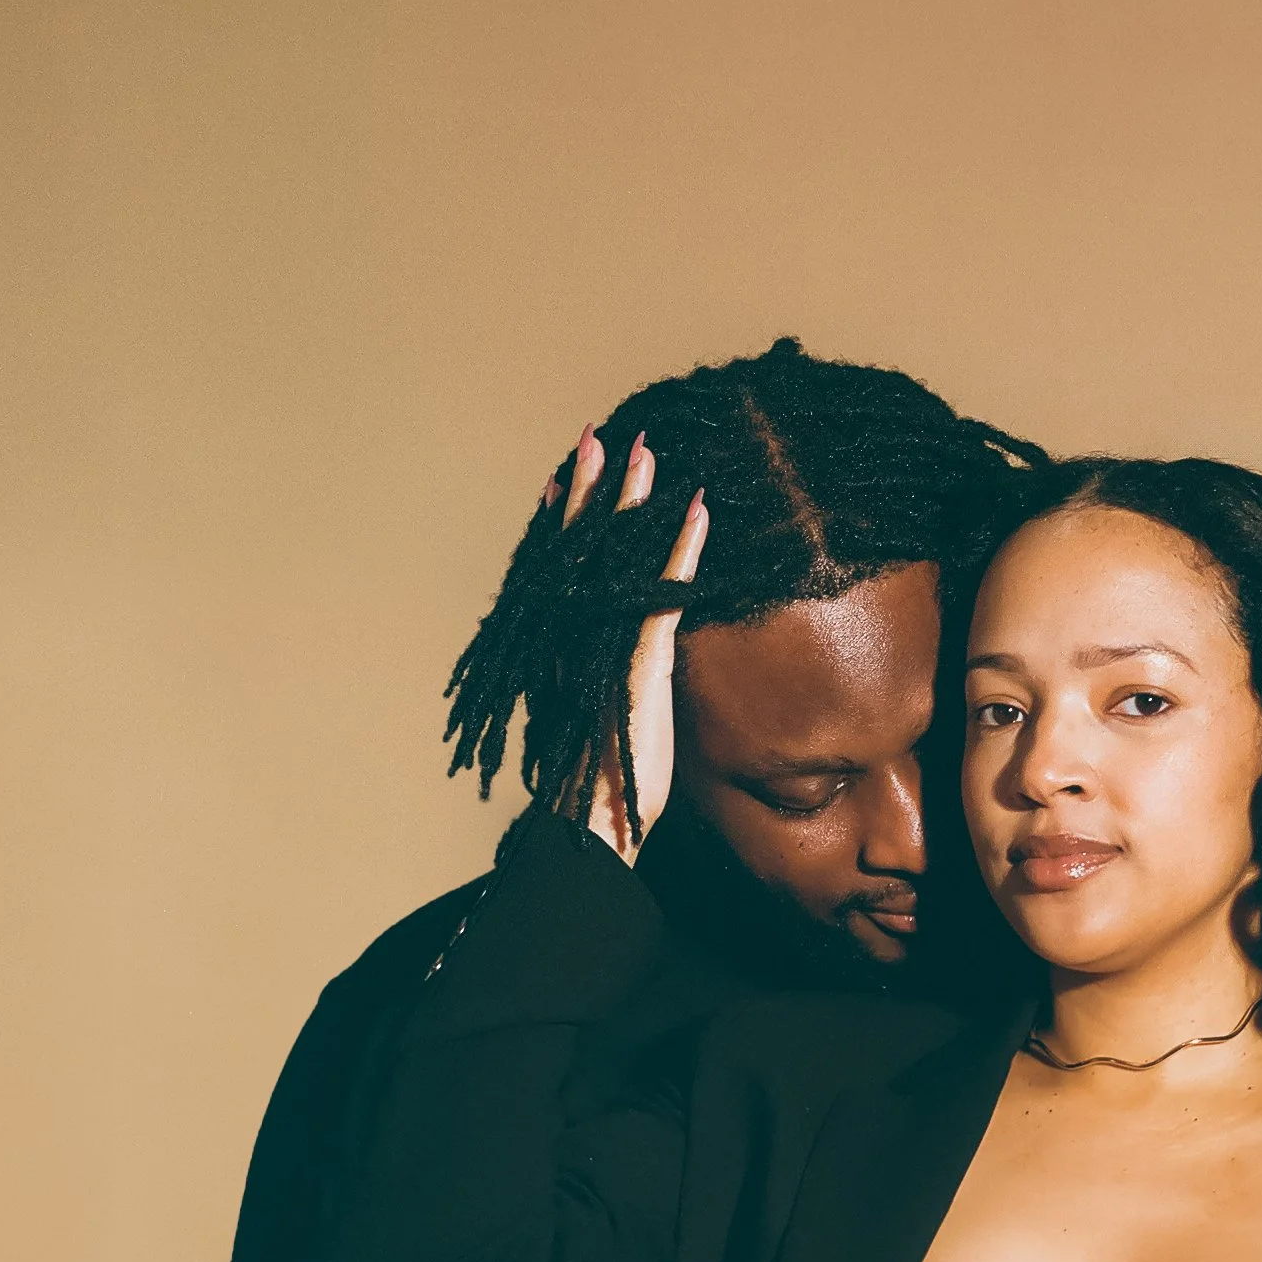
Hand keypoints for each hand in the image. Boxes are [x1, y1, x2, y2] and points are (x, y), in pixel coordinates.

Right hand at [548, 425, 709, 862]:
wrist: (592, 826)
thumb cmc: (604, 780)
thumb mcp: (606, 714)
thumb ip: (612, 674)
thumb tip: (626, 655)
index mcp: (565, 646)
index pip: (563, 568)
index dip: (565, 519)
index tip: (568, 474)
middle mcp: (574, 638)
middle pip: (582, 548)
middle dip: (590, 490)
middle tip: (599, 435)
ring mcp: (602, 650)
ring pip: (616, 562)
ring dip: (630, 504)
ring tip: (644, 453)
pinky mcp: (637, 668)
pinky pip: (661, 599)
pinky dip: (680, 553)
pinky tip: (697, 512)